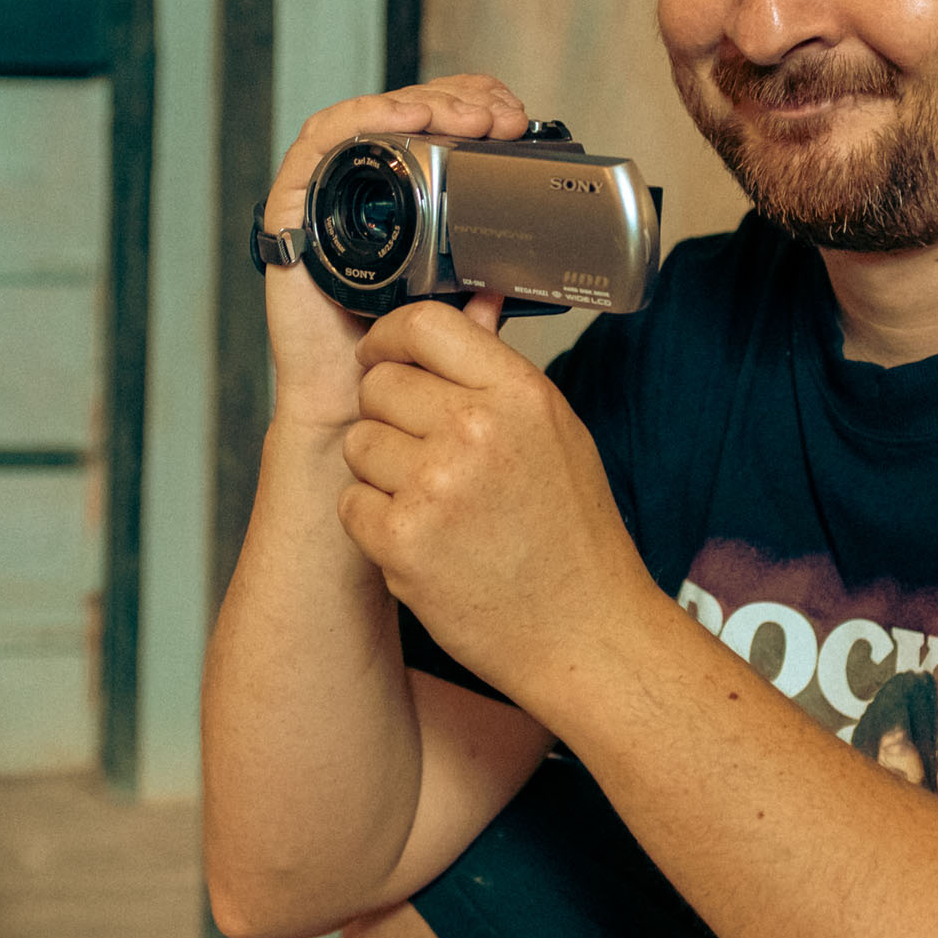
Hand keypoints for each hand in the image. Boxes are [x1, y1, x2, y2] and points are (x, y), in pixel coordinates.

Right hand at [261, 75, 532, 431]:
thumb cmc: (397, 358)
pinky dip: (360, 120)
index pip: (436, 128)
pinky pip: (318, 145)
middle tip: (499, 117)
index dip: (473, 106)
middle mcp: (362, 192)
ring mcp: (326, 196)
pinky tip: (405, 120)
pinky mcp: (293, 208)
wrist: (352, 401)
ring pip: (367, 119)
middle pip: (404, 114)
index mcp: (404, 202)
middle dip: (456, 100)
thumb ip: (485, 293)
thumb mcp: (460, 315)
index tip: (514, 118)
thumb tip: (518, 271)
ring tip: (466, 116)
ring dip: (420, 104)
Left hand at [336, 299, 659, 704]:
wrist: (586, 634)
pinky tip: (421, 541)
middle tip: (420, 454)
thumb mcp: (555, 433)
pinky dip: (374, 524)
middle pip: (378, 384)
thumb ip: (500, 373)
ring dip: (379, 472)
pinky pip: (350, 503)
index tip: (384, 357)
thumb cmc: (574, 536)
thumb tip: (475, 303)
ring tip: (430, 503)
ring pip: (358, 443)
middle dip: (386, 414)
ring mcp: (436, 485)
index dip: (389, 338)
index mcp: (519, 394)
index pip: (425, 323)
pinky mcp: (403, 540)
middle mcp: (476, 430)